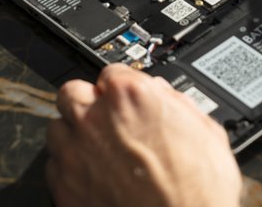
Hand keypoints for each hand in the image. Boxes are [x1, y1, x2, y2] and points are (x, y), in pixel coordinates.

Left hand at [46, 64, 240, 206]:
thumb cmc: (198, 190)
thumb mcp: (207, 132)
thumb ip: (177, 104)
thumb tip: (165, 95)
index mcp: (132, 96)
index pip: (112, 71)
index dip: (123, 86)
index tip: (127, 97)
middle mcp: (96, 119)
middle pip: (72, 92)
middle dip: (88, 102)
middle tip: (106, 118)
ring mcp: (75, 154)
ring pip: (57, 128)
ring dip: (74, 134)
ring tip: (98, 150)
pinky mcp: (64, 188)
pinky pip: (53, 166)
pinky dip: (69, 168)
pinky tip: (93, 176)